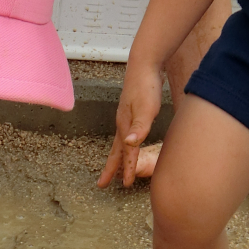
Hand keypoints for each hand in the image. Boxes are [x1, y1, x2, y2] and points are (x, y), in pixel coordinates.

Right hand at [98, 61, 163, 187]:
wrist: (144, 63)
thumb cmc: (146, 85)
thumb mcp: (146, 107)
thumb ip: (140, 126)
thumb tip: (131, 144)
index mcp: (125, 125)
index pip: (127, 153)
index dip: (127, 169)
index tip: (125, 185)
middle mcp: (122, 123)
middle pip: (115, 151)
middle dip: (110, 169)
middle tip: (102, 184)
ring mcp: (125, 117)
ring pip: (119, 144)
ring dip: (116, 158)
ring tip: (114, 168)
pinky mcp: (131, 112)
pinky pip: (126, 135)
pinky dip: (125, 145)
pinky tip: (129, 143)